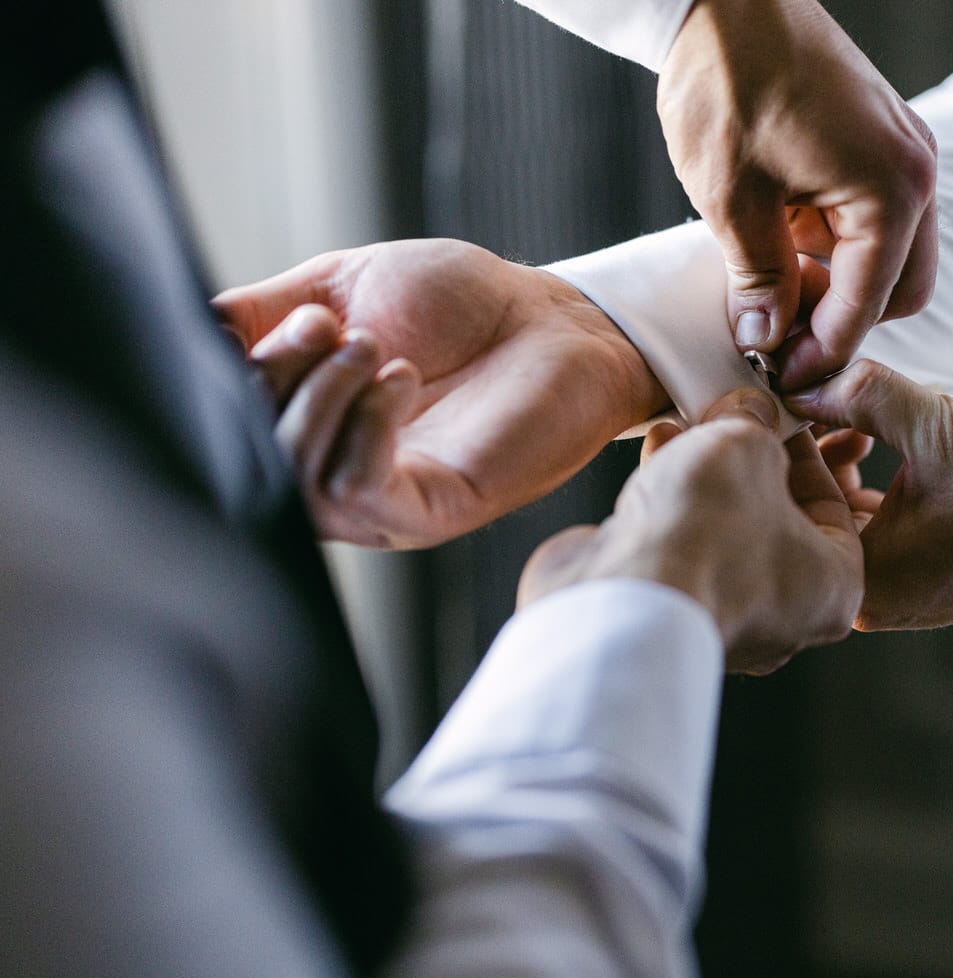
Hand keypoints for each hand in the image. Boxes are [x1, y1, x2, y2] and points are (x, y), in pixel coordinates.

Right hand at [214, 239, 667, 547]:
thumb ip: (264, 313)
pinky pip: (361, 492)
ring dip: (323, 398)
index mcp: (308, 427)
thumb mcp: (344, 287)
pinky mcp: (434, 510)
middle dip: (279, 380)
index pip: (232, 427)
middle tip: (330, 326)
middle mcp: (336, 475)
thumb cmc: (461, 306)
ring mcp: (384, 501)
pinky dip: (365, 427)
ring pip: (299, 482)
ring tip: (369, 345)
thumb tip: (189, 330)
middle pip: (254, 459)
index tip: (305, 316)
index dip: (244, 373)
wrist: (558, 318)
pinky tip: (400, 378)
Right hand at [519, 389, 862, 673]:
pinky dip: (672, 505)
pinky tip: (656, 457)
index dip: (806, 451)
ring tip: (684, 430)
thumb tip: (748, 411)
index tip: (781, 419)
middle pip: (775, 518)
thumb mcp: (747, 447)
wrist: (624, 597)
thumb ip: (754, 423)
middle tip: (732, 420)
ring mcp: (727, 622)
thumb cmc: (706, 540)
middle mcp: (786, 618)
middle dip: (747, 461)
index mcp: (833, 589)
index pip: (835, 507)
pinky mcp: (672, 618)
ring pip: (724, 531)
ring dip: (703, 476)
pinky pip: (683, 550)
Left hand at [657, 0, 938, 388]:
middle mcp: (916, 173)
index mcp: (893, 189)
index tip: (780, 378)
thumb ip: (758, 279)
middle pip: (902, 290)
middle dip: (843, 324)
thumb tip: (765, 338)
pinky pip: (875, 220)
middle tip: (777, 339)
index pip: (870, 306)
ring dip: (839, 286)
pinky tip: (781, 247)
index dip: (822, 353)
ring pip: (892, 257)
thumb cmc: (728, 81)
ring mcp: (904, 155)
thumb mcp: (732, 198)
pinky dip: (837, 248)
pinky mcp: (882, 144)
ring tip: (770, 292)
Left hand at [788, 361, 952, 637]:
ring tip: (852, 403)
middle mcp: (874, 597)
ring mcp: (903, 589)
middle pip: (810, 511)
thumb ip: (865, 396)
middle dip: (809, 443)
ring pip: (844, 512)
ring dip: (841, 455)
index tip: (778, 383)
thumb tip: (804, 374)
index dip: (782, 433)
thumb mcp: (942, 428)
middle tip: (809, 385)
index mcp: (865, 578)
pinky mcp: (928, 572)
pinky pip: (877, 520)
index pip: (790, 503)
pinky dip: (873, 476)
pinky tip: (884, 433)